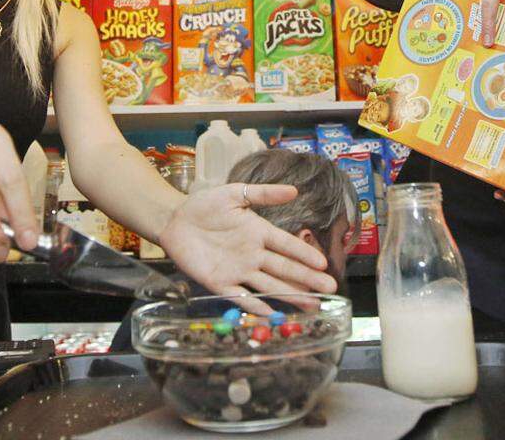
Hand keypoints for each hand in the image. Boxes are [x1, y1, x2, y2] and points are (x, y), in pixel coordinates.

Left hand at [159, 182, 336, 301]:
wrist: (175, 220)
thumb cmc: (205, 205)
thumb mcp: (235, 193)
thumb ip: (263, 193)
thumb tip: (294, 190)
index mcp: (259, 231)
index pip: (287, 245)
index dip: (304, 254)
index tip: (323, 263)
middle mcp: (253, 254)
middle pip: (284, 269)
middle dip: (307, 280)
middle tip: (329, 290)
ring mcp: (238, 270)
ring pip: (269, 285)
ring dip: (291, 295)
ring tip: (313, 306)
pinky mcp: (220, 283)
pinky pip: (241, 297)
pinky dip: (257, 307)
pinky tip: (273, 315)